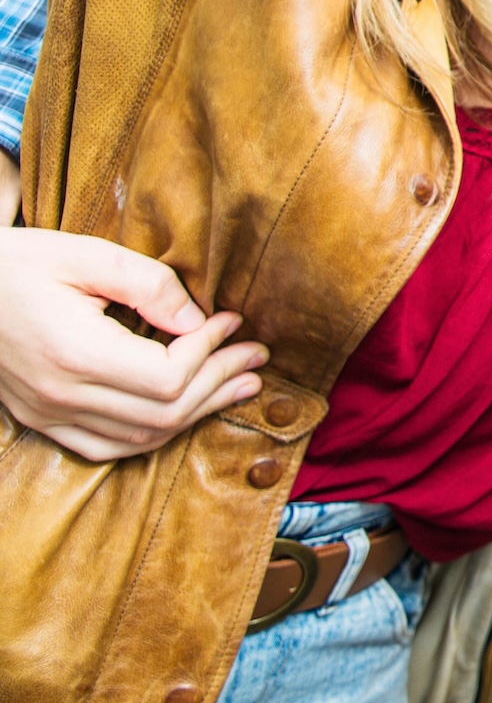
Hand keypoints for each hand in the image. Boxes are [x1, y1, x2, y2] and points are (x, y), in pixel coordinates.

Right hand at [0, 225, 264, 459]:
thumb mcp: (84, 254)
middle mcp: (61, 396)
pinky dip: (153, 433)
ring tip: (239, 385)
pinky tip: (183, 411)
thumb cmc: (17, 264)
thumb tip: (197, 319)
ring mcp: (48, 414)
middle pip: (163, 414)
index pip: (168, 377)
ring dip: (197, 413)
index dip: (211, 352)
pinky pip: (107, 448)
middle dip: (219, 384)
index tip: (231, 321)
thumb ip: (147, 283)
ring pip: (140, 439)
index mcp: (73, 354)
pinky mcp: (40, 420)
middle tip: (256, 357)